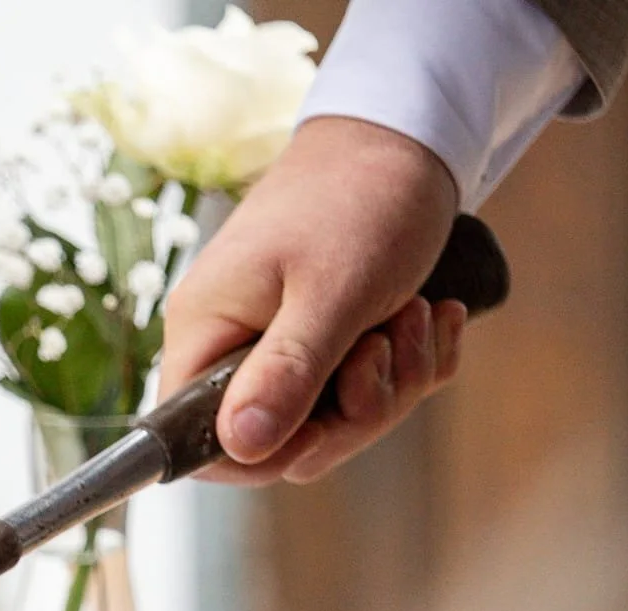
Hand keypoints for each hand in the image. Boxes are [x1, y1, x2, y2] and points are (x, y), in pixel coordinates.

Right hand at [161, 117, 467, 485]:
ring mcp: (281, 343)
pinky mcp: (327, 339)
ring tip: (416, 317)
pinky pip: (368, 390)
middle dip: (354, 413)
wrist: (406, 136)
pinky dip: (412, 364)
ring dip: (394, 381)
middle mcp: (234, 344)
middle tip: (385, 351)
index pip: (195, 439)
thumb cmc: (360, 198)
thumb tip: (239, 447)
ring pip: (333, 419)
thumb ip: (286, 374)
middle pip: (279, 441)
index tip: (323, 426)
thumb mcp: (331, 292)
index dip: (258, 457)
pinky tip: (432, 317)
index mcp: (207, 331)